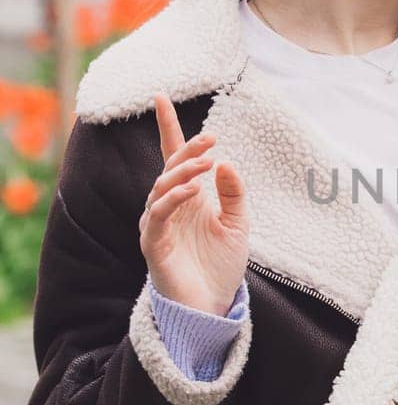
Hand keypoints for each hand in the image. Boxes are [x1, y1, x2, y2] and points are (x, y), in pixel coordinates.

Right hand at [140, 94, 249, 314]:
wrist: (212, 306)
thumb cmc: (220, 265)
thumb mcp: (237, 223)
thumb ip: (233, 193)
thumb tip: (224, 162)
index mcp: (188, 197)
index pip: (175, 156)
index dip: (169, 127)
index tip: (162, 98)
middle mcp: (169, 206)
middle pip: (170, 168)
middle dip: (187, 149)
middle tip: (211, 138)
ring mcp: (158, 223)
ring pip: (162, 188)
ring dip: (183, 172)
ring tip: (206, 163)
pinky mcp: (154, 243)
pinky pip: (159, 215)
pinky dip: (173, 199)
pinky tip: (192, 191)